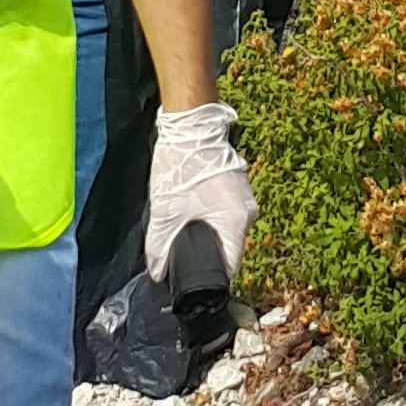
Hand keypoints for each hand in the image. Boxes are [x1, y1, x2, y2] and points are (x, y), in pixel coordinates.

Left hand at [145, 99, 255, 283]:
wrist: (191, 125)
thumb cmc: (180, 165)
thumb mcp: (165, 211)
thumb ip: (160, 247)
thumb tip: (157, 273)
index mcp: (235, 221)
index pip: (230, 265)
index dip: (211, 276)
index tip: (193, 281)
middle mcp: (247, 213)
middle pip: (230, 249)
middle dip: (207, 256)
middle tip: (183, 260)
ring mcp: (246, 199)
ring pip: (228, 232)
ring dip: (209, 236)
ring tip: (186, 238)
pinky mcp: (238, 188)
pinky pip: (228, 215)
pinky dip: (213, 220)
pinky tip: (194, 217)